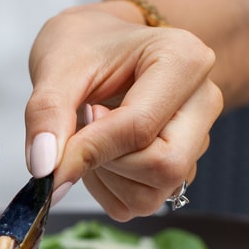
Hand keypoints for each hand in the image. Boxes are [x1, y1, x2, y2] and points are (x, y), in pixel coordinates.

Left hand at [24, 8, 220, 220]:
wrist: (97, 46)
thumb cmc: (83, 46)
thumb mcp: (56, 67)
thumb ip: (47, 114)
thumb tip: (46, 169)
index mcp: (184, 60)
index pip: (140, 128)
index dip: (88, 150)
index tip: (49, 157)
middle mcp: (202, 101)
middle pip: (164, 166)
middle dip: (108, 163)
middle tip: (83, 129)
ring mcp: (197, 139)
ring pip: (154, 194)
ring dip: (106, 179)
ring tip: (91, 137)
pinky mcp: (183, 167)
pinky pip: (144, 203)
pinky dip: (111, 190)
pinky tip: (101, 154)